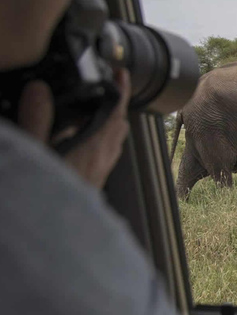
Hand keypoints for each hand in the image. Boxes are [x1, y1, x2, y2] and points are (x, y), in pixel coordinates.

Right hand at [18, 70, 130, 188]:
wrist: (55, 239)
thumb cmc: (46, 198)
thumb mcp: (36, 153)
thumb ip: (37, 121)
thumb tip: (40, 89)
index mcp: (94, 148)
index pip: (115, 112)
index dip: (120, 91)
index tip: (122, 75)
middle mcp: (103, 161)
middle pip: (117, 128)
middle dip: (114, 109)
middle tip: (105, 92)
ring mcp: (99, 175)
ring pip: (112, 144)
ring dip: (106, 127)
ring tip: (91, 115)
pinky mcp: (91, 186)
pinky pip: (102, 159)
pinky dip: (97, 144)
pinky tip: (79, 147)